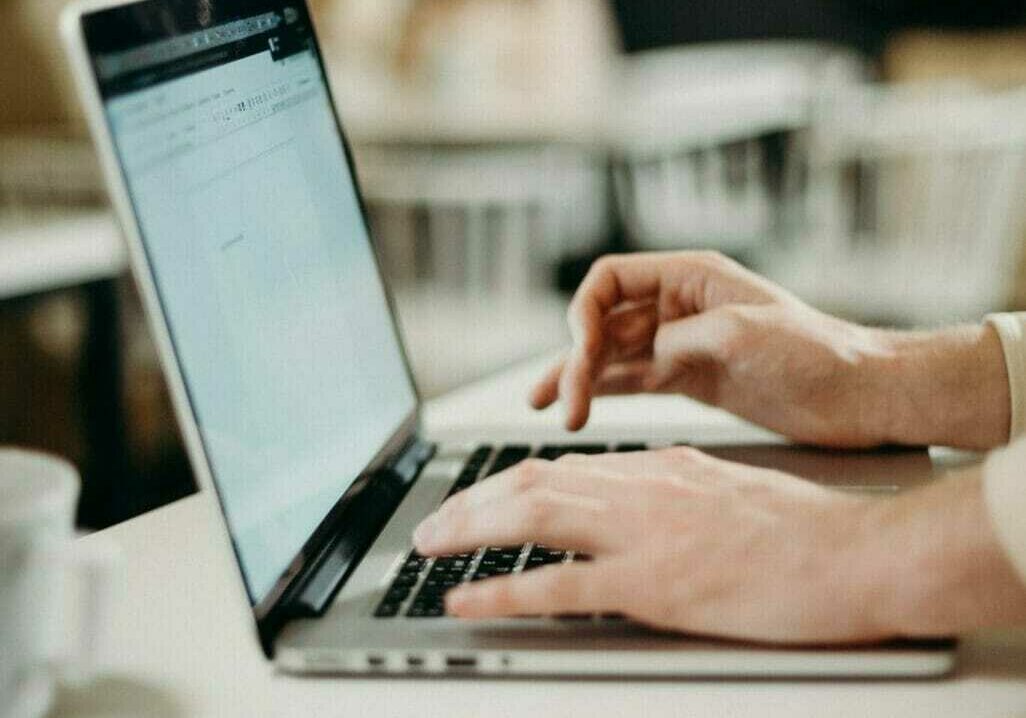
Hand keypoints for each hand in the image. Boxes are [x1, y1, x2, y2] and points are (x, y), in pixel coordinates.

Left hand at [414, 447, 883, 643]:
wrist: (855, 553)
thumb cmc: (804, 530)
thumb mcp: (726, 488)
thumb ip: (673, 490)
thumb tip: (632, 499)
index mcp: (658, 466)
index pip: (563, 466)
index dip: (507, 482)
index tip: (478, 497)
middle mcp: (640, 488)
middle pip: (531, 482)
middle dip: (471, 502)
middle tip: (432, 524)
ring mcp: (642, 534)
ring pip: (531, 517)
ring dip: (469, 529)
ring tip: (428, 545)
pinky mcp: (653, 584)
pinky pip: (558, 586)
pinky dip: (503, 590)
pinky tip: (467, 598)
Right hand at [533, 251, 1010, 449]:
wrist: (861, 395)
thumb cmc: (818, 352)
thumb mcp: (745, 333)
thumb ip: (682, 338)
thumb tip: (641, 357)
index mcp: (690, 277)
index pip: (610, 279)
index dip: (584, 311)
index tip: (580, 349)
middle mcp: (678, 306)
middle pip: (604, 322)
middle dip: (577, 358)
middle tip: (565, 403)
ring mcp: (681, 344)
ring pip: (612, 355)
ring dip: (580, 379)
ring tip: (550, 409)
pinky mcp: (689, 379)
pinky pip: (633, 381)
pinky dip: (603, 393)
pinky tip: (578, 407)